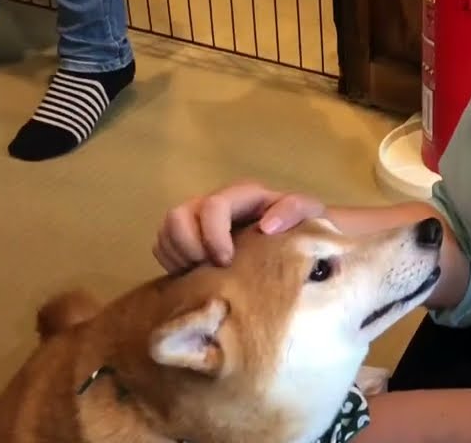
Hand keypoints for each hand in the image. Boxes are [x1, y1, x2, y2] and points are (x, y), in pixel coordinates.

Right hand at [153, 180, 324, 271]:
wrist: (297, 236)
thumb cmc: (303, 224)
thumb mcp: (308, 212)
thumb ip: (293, 210)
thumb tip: (266, 226)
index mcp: (242, 195)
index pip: (213, 206)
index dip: (213, 235)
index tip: (226, 261)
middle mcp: (214, 203)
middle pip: (177, 216)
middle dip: (188, 247)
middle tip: (209, 269)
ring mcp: (197, 220)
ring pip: (166, 231)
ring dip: (178, 256)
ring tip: (202, 274)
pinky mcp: (187, 238)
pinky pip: (162, 247)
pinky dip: (172, 262)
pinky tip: (195, 274)